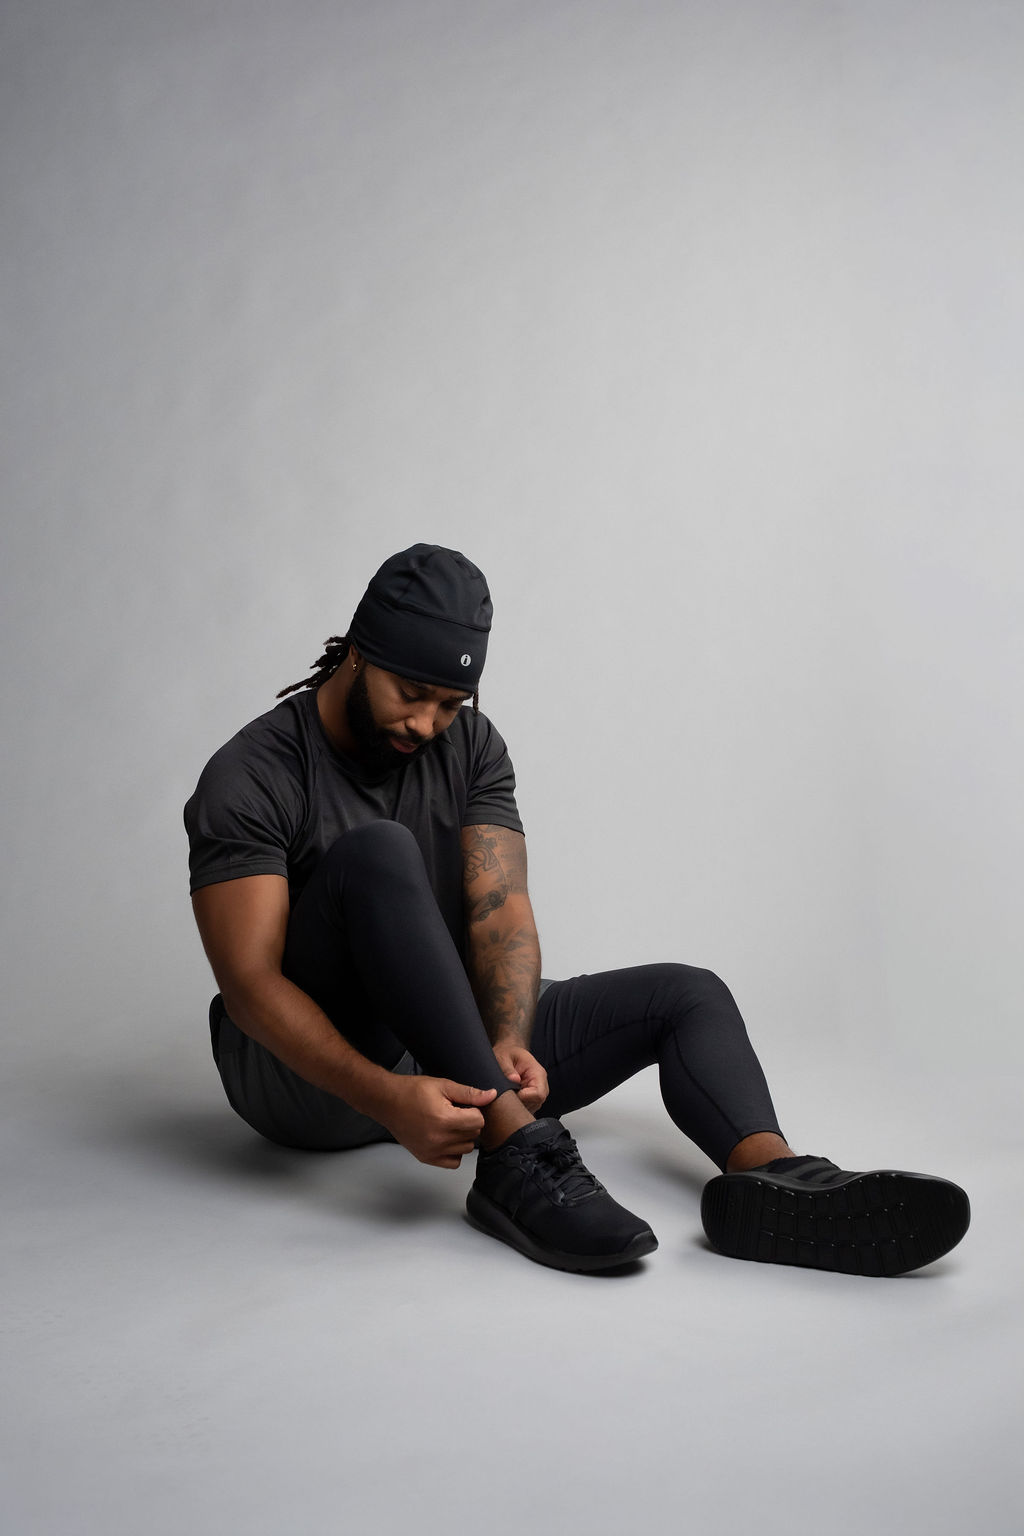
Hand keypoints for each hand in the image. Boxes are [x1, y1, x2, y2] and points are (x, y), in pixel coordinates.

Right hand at [375, 1075, 496, 1168]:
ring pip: (466, 1149)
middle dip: (469, 1122)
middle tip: (454, 1112)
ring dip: (463, 1137)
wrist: (387, 1102)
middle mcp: (439, 1139)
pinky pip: (453, 1162)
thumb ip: (470, 1093)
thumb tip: (492, 1095)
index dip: (474, 1110)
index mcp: (444, 1119)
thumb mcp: (443, 1086)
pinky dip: (454, 1152)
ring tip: (449, 1124)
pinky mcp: (426, 1158)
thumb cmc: (413, 1091)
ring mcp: (432, 1151)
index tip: (463, 1105)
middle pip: (473, 1135)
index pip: (479, 1121)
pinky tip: (446, 1138)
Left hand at [492, 1042, 548, 1113]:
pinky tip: (508, 1099)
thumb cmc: (507, 1054)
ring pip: (531, 1108)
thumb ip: (507, 1068)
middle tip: (504, 1097)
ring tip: (505, 1096)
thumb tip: (514, 1080)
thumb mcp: (504, 1057)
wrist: (508, 1053)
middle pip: (536, 1103)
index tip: (509, 1094)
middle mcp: (541, 1085)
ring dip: (517, 1105)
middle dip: (519, 1103)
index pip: (538, 1094)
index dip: (524, 1097)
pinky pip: (526, 1108)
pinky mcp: (531, 1099)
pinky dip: (516, 1107)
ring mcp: (536, 1093)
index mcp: (538, 1073)